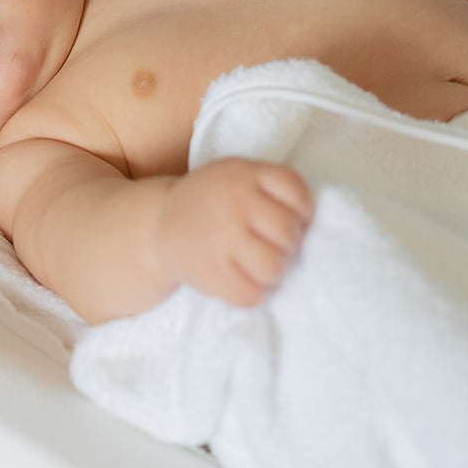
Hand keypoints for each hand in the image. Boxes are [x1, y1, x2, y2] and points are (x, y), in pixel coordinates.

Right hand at [152, 158, 312, 307]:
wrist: (159, 222)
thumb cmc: (213, 201)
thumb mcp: (237, 175)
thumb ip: (270, 188)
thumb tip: (308, 226)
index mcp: (245, 173)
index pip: (297, 193)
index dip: (302, 212)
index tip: (290, 219)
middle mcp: (234, 202)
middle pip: (289, 234)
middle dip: (287, 245)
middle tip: (271, 245)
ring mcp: (221, 237)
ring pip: (274, 267)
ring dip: (273, 272)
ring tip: (260, 265)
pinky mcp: (208, 271)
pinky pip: (251, 294)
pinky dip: (254, 293)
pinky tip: (244, 280)